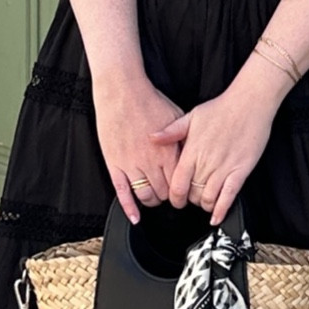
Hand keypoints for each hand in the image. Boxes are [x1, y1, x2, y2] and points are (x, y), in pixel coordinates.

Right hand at [93, 77, 184, 223]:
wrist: (121, 92)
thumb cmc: (148, 101)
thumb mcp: (176, 119)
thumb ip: (183, 140)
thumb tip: (193, 155)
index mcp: (169, 152)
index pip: (181, 183)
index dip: (184, 190)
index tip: (184, 191)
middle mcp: (151, 162)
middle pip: (165, 193)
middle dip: (169, 197)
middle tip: (170, 196)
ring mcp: (131, 165)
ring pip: (146, 196)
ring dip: (152, 201)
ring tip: (154, 198)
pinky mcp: (115, 165)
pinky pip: (122, 192)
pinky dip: (129, 208)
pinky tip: (135, 217)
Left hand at [150, 69, 279, 223]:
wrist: (249, 103)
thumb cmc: (222, 108)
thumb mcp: (192, 116)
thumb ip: (171, 131)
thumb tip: (152, 138)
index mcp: (193, 151)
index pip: (177, 183)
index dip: (174, 197)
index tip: (175, 200)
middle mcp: (207, 162)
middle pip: (192, 194)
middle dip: (190, 201)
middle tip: (191, 200)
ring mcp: (224, 168)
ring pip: (208, 198)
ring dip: (204, 205)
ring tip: (204, 203)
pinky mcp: (241, 171)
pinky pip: (229, 196)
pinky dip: (221, 210)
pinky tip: (216, 217)